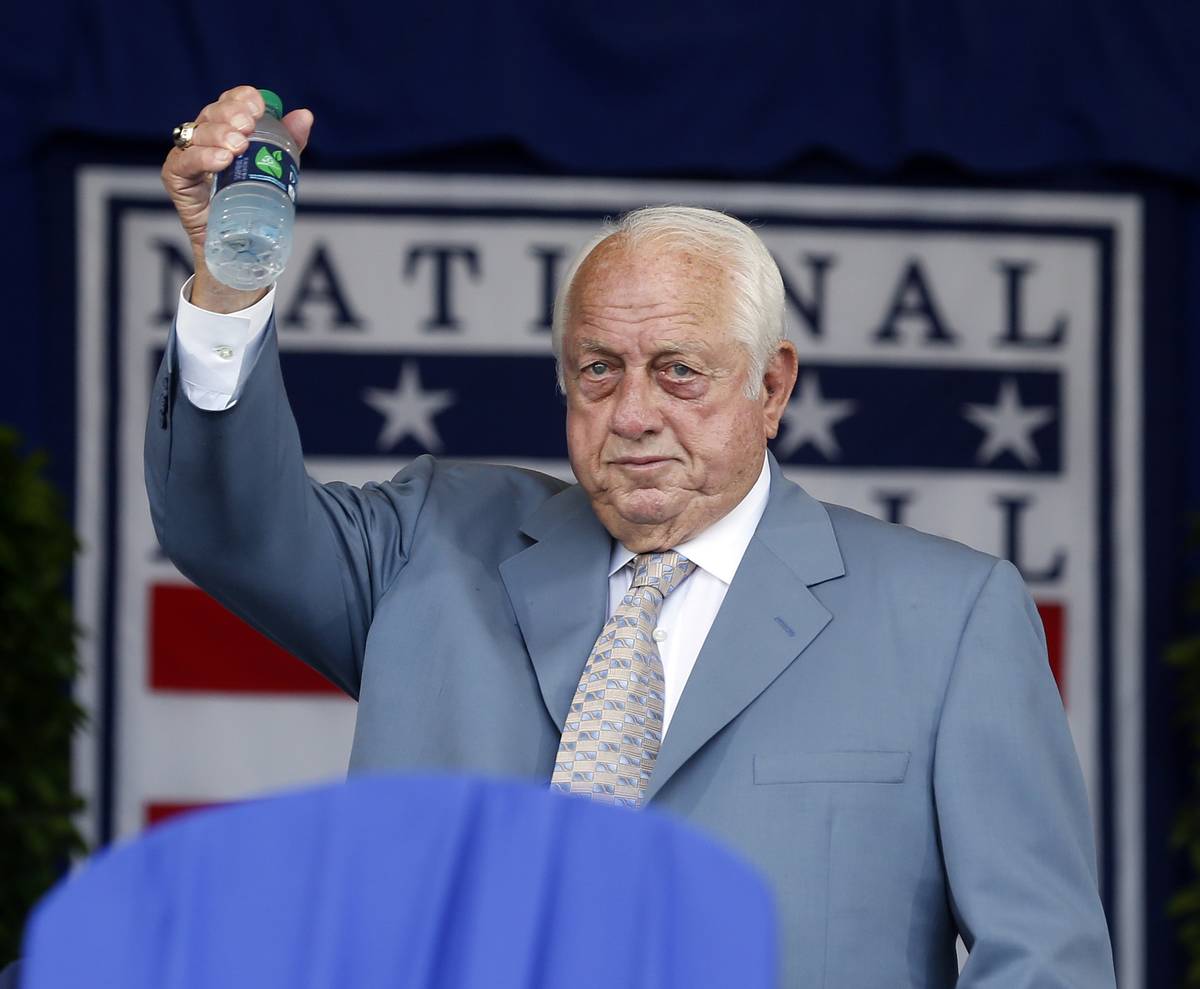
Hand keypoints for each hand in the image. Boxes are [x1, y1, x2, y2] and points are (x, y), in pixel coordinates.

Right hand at [161, 85, 313, 312]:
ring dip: (218, 136)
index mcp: (226, 131)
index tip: (259, 106)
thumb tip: (305, 116)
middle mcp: (203, 139)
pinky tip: (220, 160)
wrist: (240, 249)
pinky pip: (182, 162)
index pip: (229, 103)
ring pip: (196, 135)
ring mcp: (187, 157)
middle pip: (212, 114)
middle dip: (231, 115)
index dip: (241, 99)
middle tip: (249, 126)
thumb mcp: (276, 171)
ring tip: (238, 147)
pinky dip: (201, 158)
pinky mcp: (176, 179)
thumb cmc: (255, 205)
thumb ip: (289, 144)